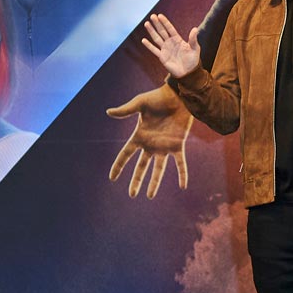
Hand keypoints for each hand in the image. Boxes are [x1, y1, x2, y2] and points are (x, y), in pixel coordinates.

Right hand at [107, 83, 193, 197]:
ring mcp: (164, 146)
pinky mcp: (178, 145)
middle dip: (136, 181)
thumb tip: (108, 112)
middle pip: (141, 167)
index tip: (112, 178)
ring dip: (154, 183)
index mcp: (140, 136)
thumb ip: (126, 111)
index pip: (126, 154)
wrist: (178, 96)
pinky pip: (180, 163)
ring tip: (149, 196)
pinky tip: (183, 186)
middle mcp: (151, 144)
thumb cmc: (158, 97)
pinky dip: (182, 174)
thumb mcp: (139, 103)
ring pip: (158, 169)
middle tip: (132, 194)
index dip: (119, 166)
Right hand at [142, 13, 199, 77]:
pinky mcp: (162, 57)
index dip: (165, 22)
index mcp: (177, 39)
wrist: (189, 73)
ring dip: (151, 31)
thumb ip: (193, 39)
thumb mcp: (195, 49)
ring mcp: (165, 49)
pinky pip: (154, 50)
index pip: (170, 29)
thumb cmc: (193, 60)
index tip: (160, 15)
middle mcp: (170, 43)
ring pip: (157, 38)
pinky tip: (144, 40)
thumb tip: (195, 29)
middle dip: (157, 24)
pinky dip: (149, 46)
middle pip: (162, 31)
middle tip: (152, 16)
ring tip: (146, 23)